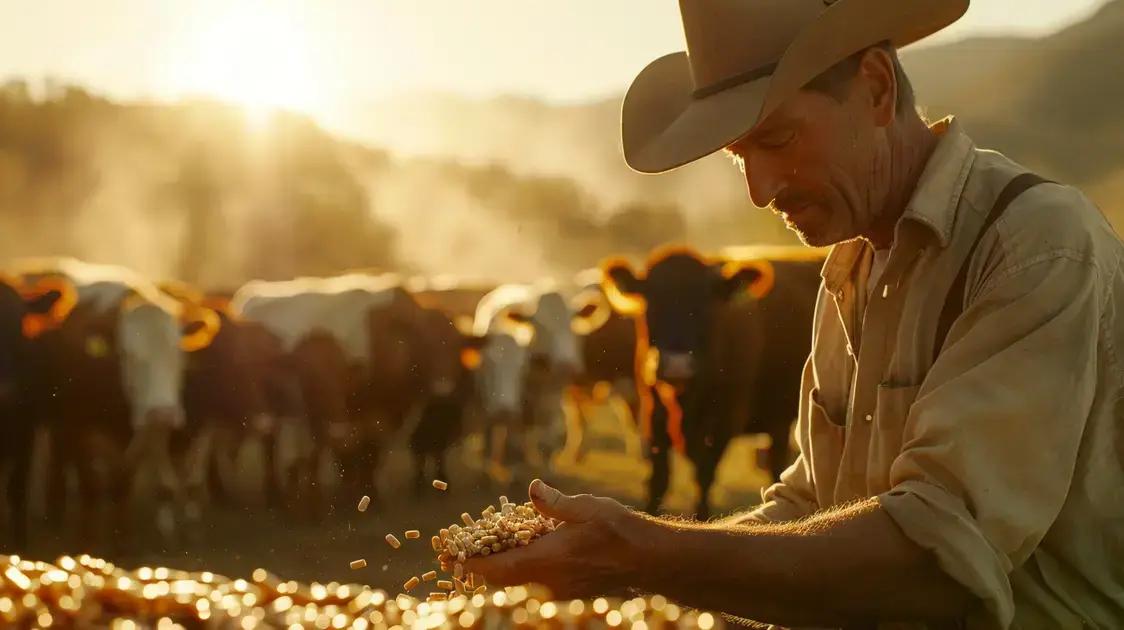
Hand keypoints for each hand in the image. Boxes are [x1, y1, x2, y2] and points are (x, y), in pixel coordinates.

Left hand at [464, 479, 651, 600]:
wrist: (652, 561)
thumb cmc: (622, 532)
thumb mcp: (588, 508)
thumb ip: (556, 503)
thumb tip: (532, 489)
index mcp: (547, 561)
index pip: (497, 568)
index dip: (470, 564)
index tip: (449, 558)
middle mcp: (549, 582)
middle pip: (502, 580)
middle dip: (479, 567)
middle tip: (458, 556)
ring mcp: (559, 591)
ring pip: (518, 583)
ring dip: (500, 570)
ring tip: (484, 554)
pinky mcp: (570, 592)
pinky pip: (534, 584)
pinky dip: (520, 571)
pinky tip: (521, 555)